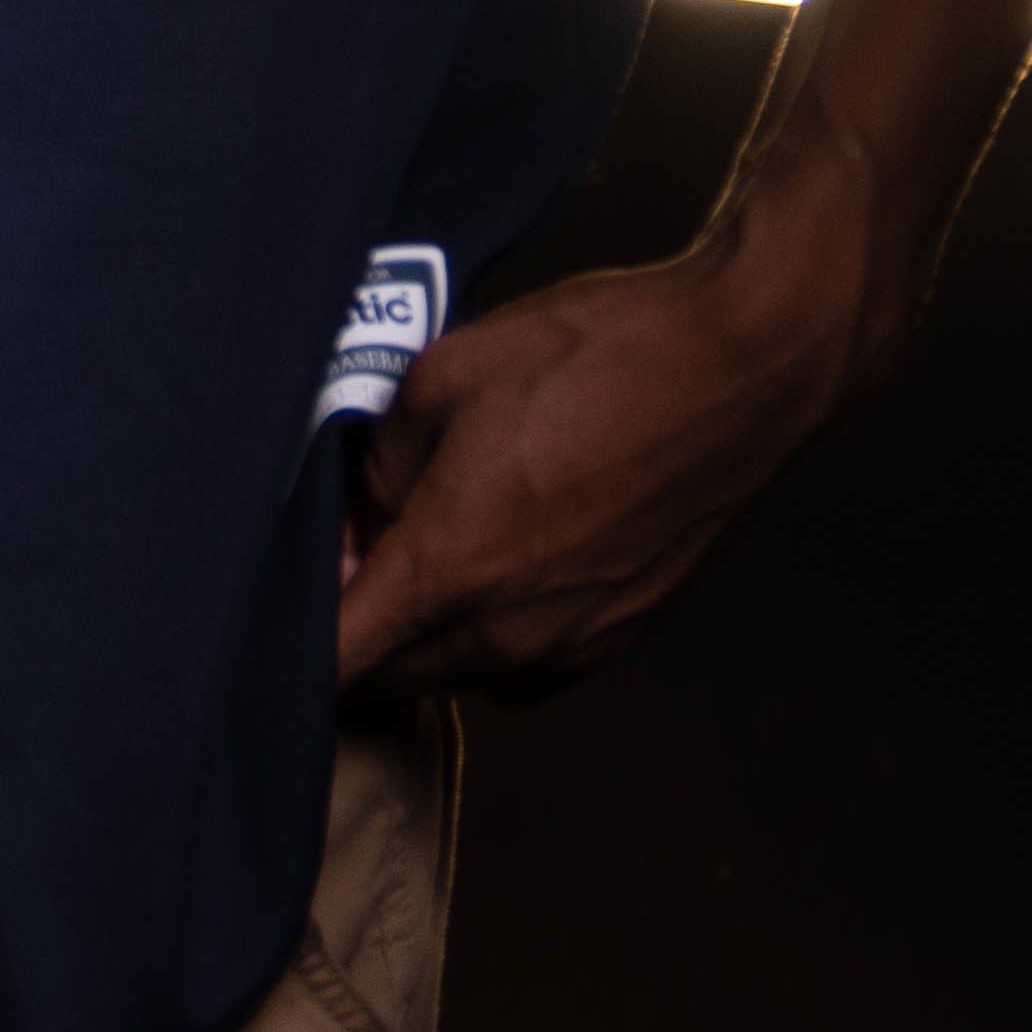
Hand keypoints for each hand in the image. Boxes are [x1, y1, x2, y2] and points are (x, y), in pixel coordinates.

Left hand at [334, 223, 865, 701]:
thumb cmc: (597, 356)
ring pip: (462, 672)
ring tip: (438, 536)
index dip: (294, 632)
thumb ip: (378, 460)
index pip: (338, 661)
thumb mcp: (445, 374)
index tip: (290, 585)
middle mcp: (511, 635)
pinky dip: (496, 626)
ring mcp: (575, 646)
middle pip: (395, 675)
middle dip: (361, 626)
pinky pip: (528, 660)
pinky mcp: (624, 637)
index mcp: (452, 570)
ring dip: (430, 630)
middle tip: (358, 541)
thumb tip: (358, 514)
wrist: (741, 366)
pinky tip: (508, 546)